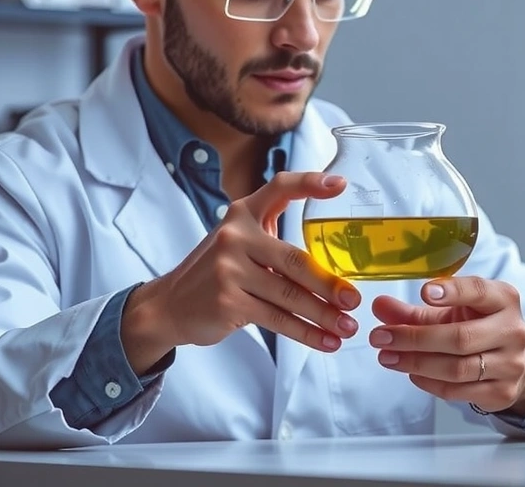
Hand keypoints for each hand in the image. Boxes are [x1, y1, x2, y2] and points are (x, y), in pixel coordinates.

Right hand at [121, 172, 361, 373]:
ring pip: (290, 295)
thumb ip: (275, 239)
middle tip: (355, 300)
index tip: (340, 185)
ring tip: (348, 327)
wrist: (169, 305)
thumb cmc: (217, 272)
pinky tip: (326, 340)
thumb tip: (333, 263)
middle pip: (296, 259)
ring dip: (324, 315)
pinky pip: (277, 319)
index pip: (280, 187)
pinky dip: (306, 332)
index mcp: (243, 213)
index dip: (310, 183)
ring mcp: (229, 269)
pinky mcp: (228, 302)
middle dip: (330, 284)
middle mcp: (236, 236)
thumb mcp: (239, 242)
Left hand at [369, 276, 524, 415]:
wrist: (514, 361)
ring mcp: (511, 365)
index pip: (479, 292)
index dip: (453, 291)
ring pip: (457, 368)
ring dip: (415, 363)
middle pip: (460, 338)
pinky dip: (429, 382)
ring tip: (387, 357)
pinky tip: (412, 373)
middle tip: (381, 337)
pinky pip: (458, 390)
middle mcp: (513, 330)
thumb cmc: (478, 328)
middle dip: (414, 338)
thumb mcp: (451, 313)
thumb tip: (378, 306)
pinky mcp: (502, 393)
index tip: (424, 292)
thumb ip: (414, 311)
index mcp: (503, 299)